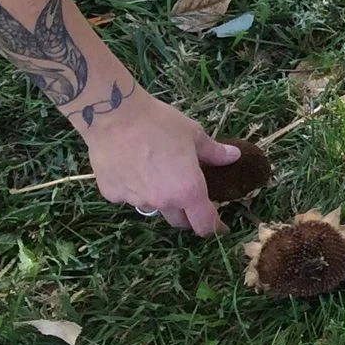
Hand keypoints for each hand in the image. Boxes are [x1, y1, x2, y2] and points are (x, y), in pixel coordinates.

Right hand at [82, 89, 241, 233]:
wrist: (114, 116)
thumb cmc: (160, 124)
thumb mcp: (194, 135)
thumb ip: (214, 152)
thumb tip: (233, 157)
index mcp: (187, 191)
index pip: (204, 224)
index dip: (215, 228)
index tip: (220, 228)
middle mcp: (161, 202)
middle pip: (178, 220)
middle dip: (188, 215)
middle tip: (191, 200)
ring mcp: (134, 200)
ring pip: (152, 208)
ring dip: (160, 199)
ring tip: (158, 175)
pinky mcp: (111, 194)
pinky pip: (128, 196)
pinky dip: (134, 188)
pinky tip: (132, 168)